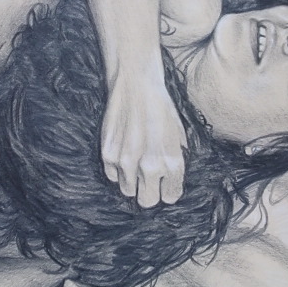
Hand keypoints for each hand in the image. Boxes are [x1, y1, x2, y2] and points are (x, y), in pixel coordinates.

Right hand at [101, 80, 186, 207]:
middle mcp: (149, 166)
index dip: (168, 189)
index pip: (170, 196)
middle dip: (150, 192)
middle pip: (147, 201)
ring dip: (132, 182)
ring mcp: (126, 162)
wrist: (136, 85)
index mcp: (172, 162)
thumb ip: (175, 160)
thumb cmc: (161, 108)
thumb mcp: (179, 134)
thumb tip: (170, 179)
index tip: (165, 182)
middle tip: (149, 180)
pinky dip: (117, 170)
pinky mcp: (108, 155)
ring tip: (135, 163)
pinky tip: (123, 153)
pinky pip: (112, 176)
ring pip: (128, 191)